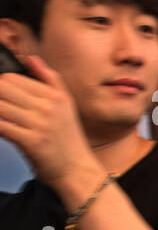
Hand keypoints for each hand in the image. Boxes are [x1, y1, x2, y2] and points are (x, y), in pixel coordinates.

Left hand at [0, 54, 98, 188]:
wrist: (77, 171)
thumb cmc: (68, 141)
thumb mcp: (66, 105)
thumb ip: (50, 79)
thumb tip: (31, 58)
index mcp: (55, 96)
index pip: (12, 78)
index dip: (0, 86)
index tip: (2, 98)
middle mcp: (48, 107)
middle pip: (3, 88)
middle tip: (2, 107)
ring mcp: (40, 125)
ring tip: (2, 116)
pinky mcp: (31, 142)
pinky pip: (1, 126)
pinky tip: (2, 129)